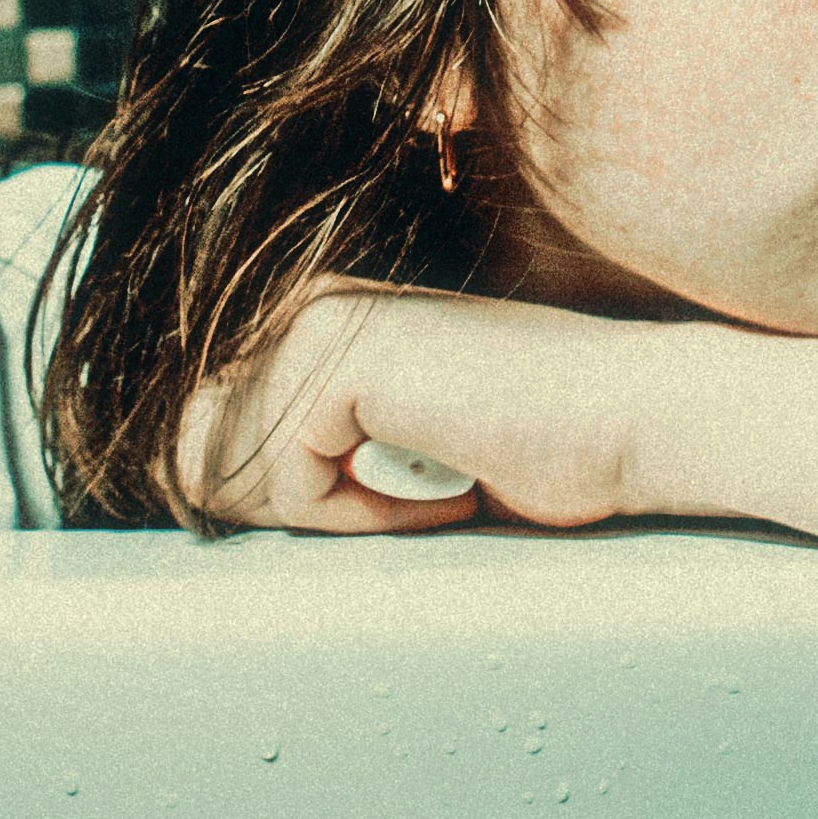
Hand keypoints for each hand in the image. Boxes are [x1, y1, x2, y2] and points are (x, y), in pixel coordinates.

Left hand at [170, 277, 688, 531]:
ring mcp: (315, 324)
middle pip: (205, 458)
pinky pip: (298, 489)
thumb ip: (302, 453)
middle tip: (417, 487)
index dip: (279, 500)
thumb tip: (187, 486)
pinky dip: (377, 511)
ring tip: (441, 475)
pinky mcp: (339, 362)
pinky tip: (450, 473)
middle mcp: (298, 307)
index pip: (205, 437)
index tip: (395, 488)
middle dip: (302, 507)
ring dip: (350, 511)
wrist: (630, 418)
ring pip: (253, 480)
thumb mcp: (389, 449)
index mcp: (308, 317)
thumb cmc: (538, 445)